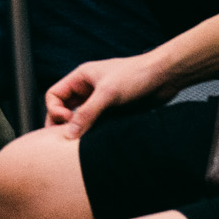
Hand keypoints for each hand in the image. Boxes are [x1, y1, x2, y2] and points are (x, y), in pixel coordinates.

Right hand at [45, 50, 175, 135]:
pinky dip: (93, 133)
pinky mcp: (114, 111)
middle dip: (61, 123)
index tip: (66, 120)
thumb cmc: (136, 75)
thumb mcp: (108, 93)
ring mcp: (101, 101)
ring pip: (80, 118)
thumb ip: (86, 113)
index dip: (54, 109)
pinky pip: (96, 124)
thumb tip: (69, 133)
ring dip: (79, 129)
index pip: (54, 95)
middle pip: (64, 108)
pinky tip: (96, 141)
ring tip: (80, 143)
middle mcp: (88, 89)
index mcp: (81, 78)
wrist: (164, 77)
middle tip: (64, 139)